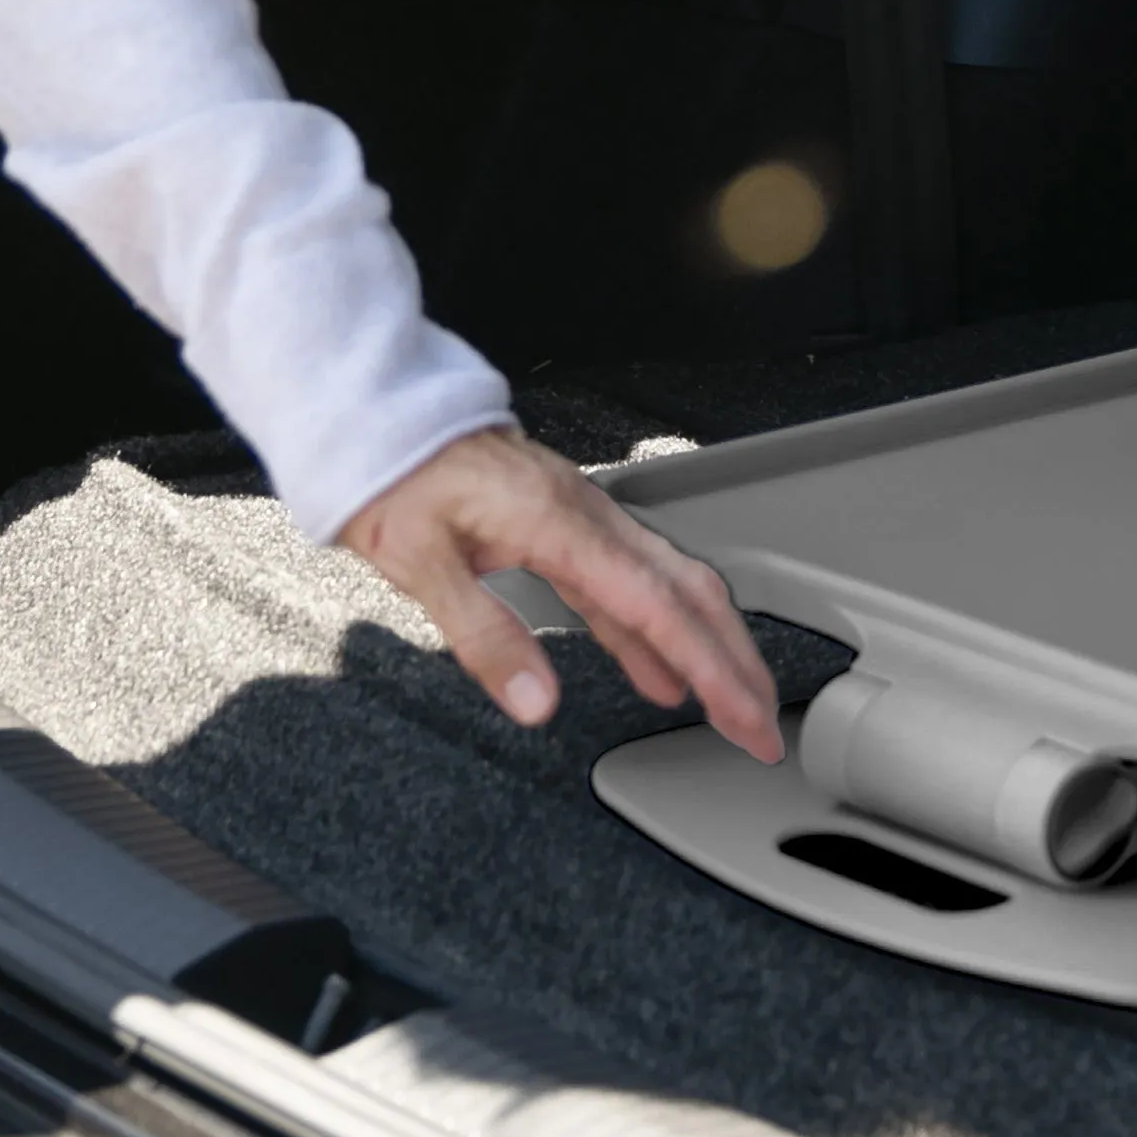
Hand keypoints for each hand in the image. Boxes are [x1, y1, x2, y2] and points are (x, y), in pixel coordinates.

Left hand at [341, 425, 782, 762]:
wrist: (375, 411)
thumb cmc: (390, 473)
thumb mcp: (419, 562)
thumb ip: (482, 634)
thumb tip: (537, 702)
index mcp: (558, 522)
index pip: (658, 607)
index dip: (711, 668)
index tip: (744, 719)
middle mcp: (584, 512)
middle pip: (688, 591)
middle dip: (736, 662)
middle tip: (761, 726)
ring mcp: (580, 514)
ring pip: (669, 582)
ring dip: (706, 647)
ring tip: (728, 706)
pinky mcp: (564, 521)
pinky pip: (628, 581)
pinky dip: (655, 630)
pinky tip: (657, 671)